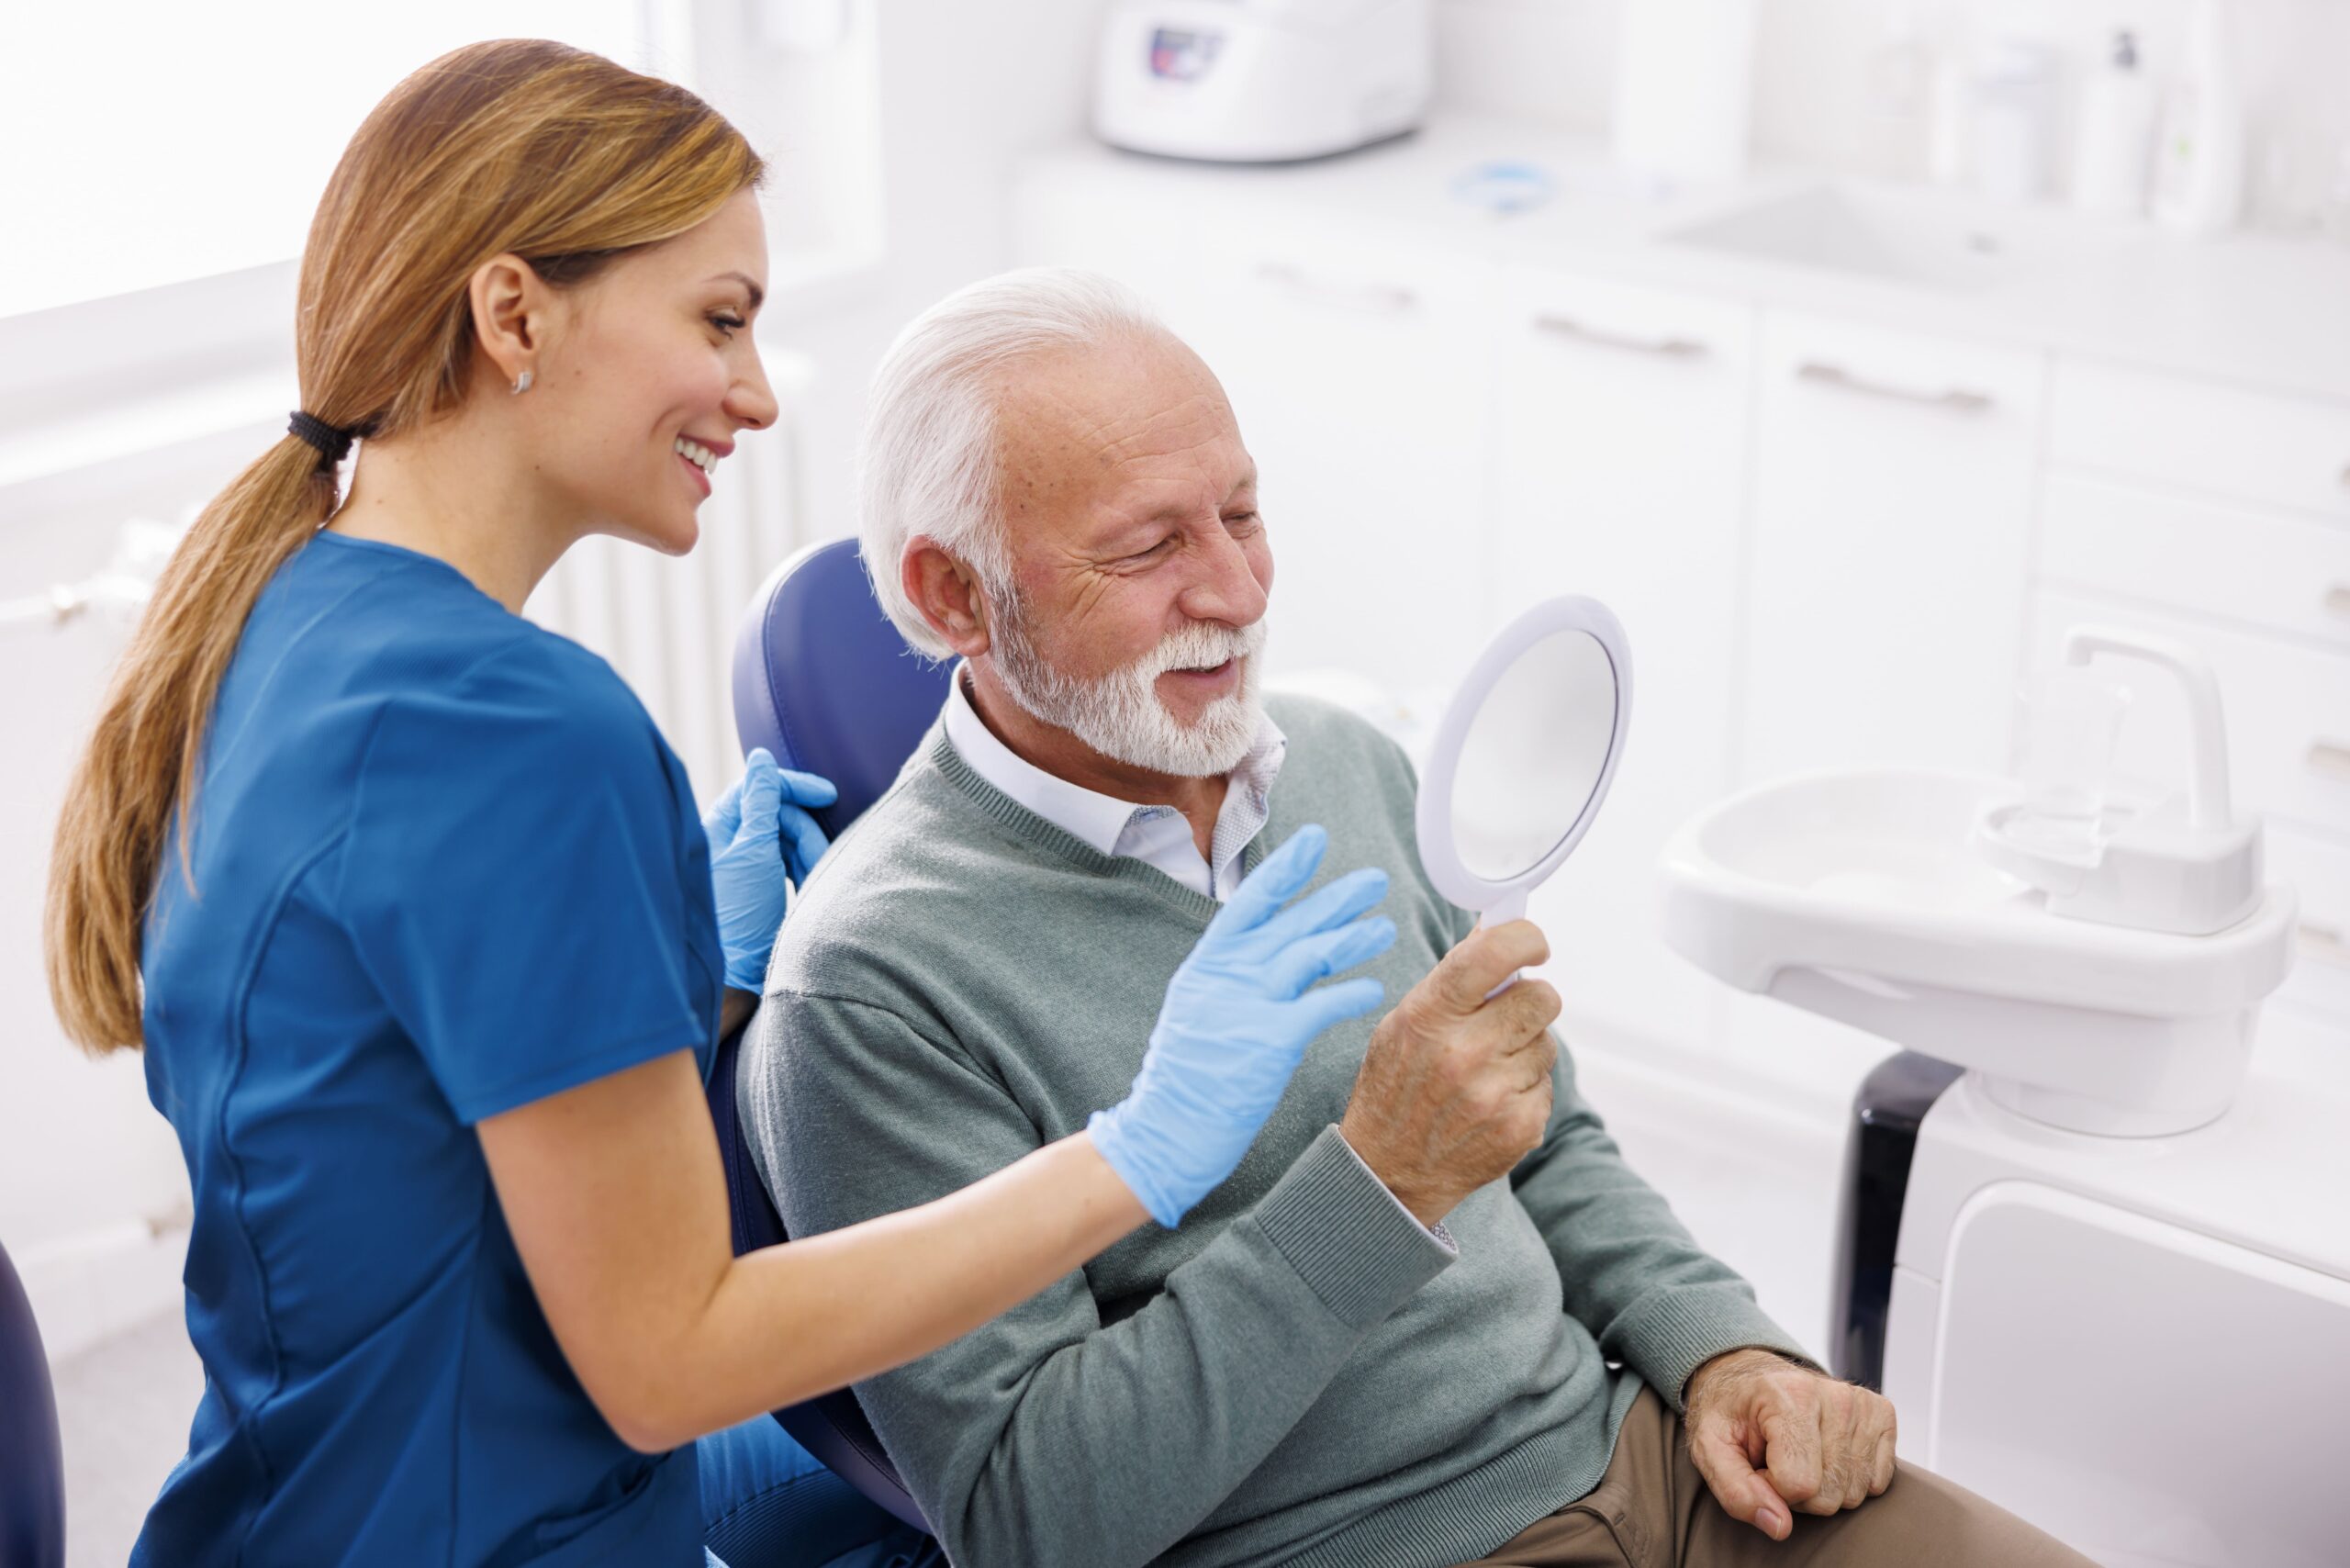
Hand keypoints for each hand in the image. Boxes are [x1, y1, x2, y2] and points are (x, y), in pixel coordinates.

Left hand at [704, 748, 837, 992]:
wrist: (737, 974)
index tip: (828, 794)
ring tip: (814, 880)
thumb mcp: (752, 848)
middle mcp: (733, 842)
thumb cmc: (738, 911)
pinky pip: (795, 864)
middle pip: (780, 814)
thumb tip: (761, 759)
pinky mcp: (767, 888)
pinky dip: (808, 869)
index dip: (794, 787)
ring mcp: (751, 866)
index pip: (760, 787)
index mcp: (719, 826)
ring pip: (792, 840)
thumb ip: (761, 801)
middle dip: (804, 831)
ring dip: (810, 854)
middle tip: (817, 855)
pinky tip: (815, 884)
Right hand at [1089, 824, 1396, 1227]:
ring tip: (1385, 928)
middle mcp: (1225, 977)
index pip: (1250, 903)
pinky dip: (1348, 994)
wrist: (1164, 1133)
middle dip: (1335, 899)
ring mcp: (1245, 1006)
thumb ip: (1232, 978)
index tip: (1315, 841)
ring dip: (1351, 939)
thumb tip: (1274, 951)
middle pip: (1290, 923)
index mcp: (1207, 966)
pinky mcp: (1266, 1042)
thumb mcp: (1197, 1011)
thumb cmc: (1185, 1081)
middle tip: (1375, 880)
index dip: (1285, 870)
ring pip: (1308, 955)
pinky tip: (1373, 989)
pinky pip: (1319, 1007)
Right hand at [1336, 920, 1558, 1227]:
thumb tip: (1496, 927)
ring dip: (1525, 1049)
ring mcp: (1494, 1093)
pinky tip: (1491, 1100)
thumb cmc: (1395, 1087)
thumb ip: (1452, 979)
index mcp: (1428, 1017)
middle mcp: (1463, 1053)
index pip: (1492, 955)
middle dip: (1530, 1000)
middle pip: (1541, 998)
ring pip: (1546, 1042)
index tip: (1534, 943)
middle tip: (1507, 1015)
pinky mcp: (1519, 1126)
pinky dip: (1524, 1088)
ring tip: (1486, 1069)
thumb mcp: (1403, 1023)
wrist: (1389, 1171)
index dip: (1525, 938)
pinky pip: (1545, 1083)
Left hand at [1684, 1348, 1897, 1541]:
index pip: (1798, 1484)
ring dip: (1822, 1487)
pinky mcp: (1882, 1414)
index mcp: (1789, 1395)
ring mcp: (1862, 1404)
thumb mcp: (1709, 1448)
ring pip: (1854, 1493)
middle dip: (1796, 1493)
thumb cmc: (1730, 1413)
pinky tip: (1825, 1453)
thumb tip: (1779, 1526)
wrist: (1749, 1378)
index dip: (1770, 1488)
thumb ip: (1735, 1491)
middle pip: (1828, 1495)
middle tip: (1776, 1461)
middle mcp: (1835, 1395)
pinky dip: (1849, 1479)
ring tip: (1798, 1456)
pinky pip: (1878, 1482)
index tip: (1757, 1464)